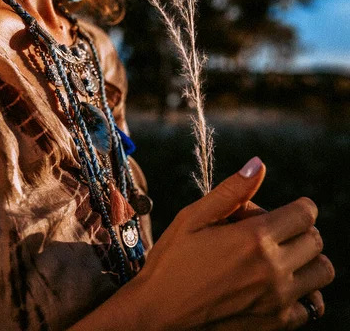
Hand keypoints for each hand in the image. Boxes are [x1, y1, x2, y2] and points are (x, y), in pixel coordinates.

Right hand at [124, 157, 334, 329]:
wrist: (158, 312)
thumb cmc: (170, 262)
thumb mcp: (192, 219)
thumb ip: (230, 192)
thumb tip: (258, 165)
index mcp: (253, 238)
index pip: (305, 213)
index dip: (295, 207)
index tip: (279, 212)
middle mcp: (272, 269)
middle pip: (315, 240)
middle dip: (297, 230)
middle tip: (266, 236)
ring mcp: (278, 298)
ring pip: (321, 271)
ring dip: (305, 260)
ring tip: (275, 260)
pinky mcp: (276, 322)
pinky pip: (311, 306)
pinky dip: (301, 294)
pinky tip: (274, 287)